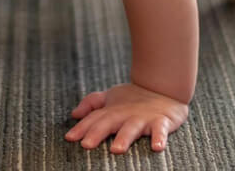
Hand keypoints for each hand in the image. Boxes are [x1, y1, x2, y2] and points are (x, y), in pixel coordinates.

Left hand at [66, 82, 188, 153]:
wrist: (165, 85)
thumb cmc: (135, 97)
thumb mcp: (111, 97)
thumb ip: (92, 104)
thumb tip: (74, 114)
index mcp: (112, 110)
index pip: (94, 118)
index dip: (81, 128)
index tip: (69, 138)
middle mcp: (125, 114)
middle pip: (109, 122)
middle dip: (97, 132)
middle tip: (86, 145)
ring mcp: (143, 118)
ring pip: (132, 128)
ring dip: (124, 138)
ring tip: (116, 149)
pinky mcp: (161, 121)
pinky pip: (161, 130)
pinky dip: (160, 137)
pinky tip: (157, 147)